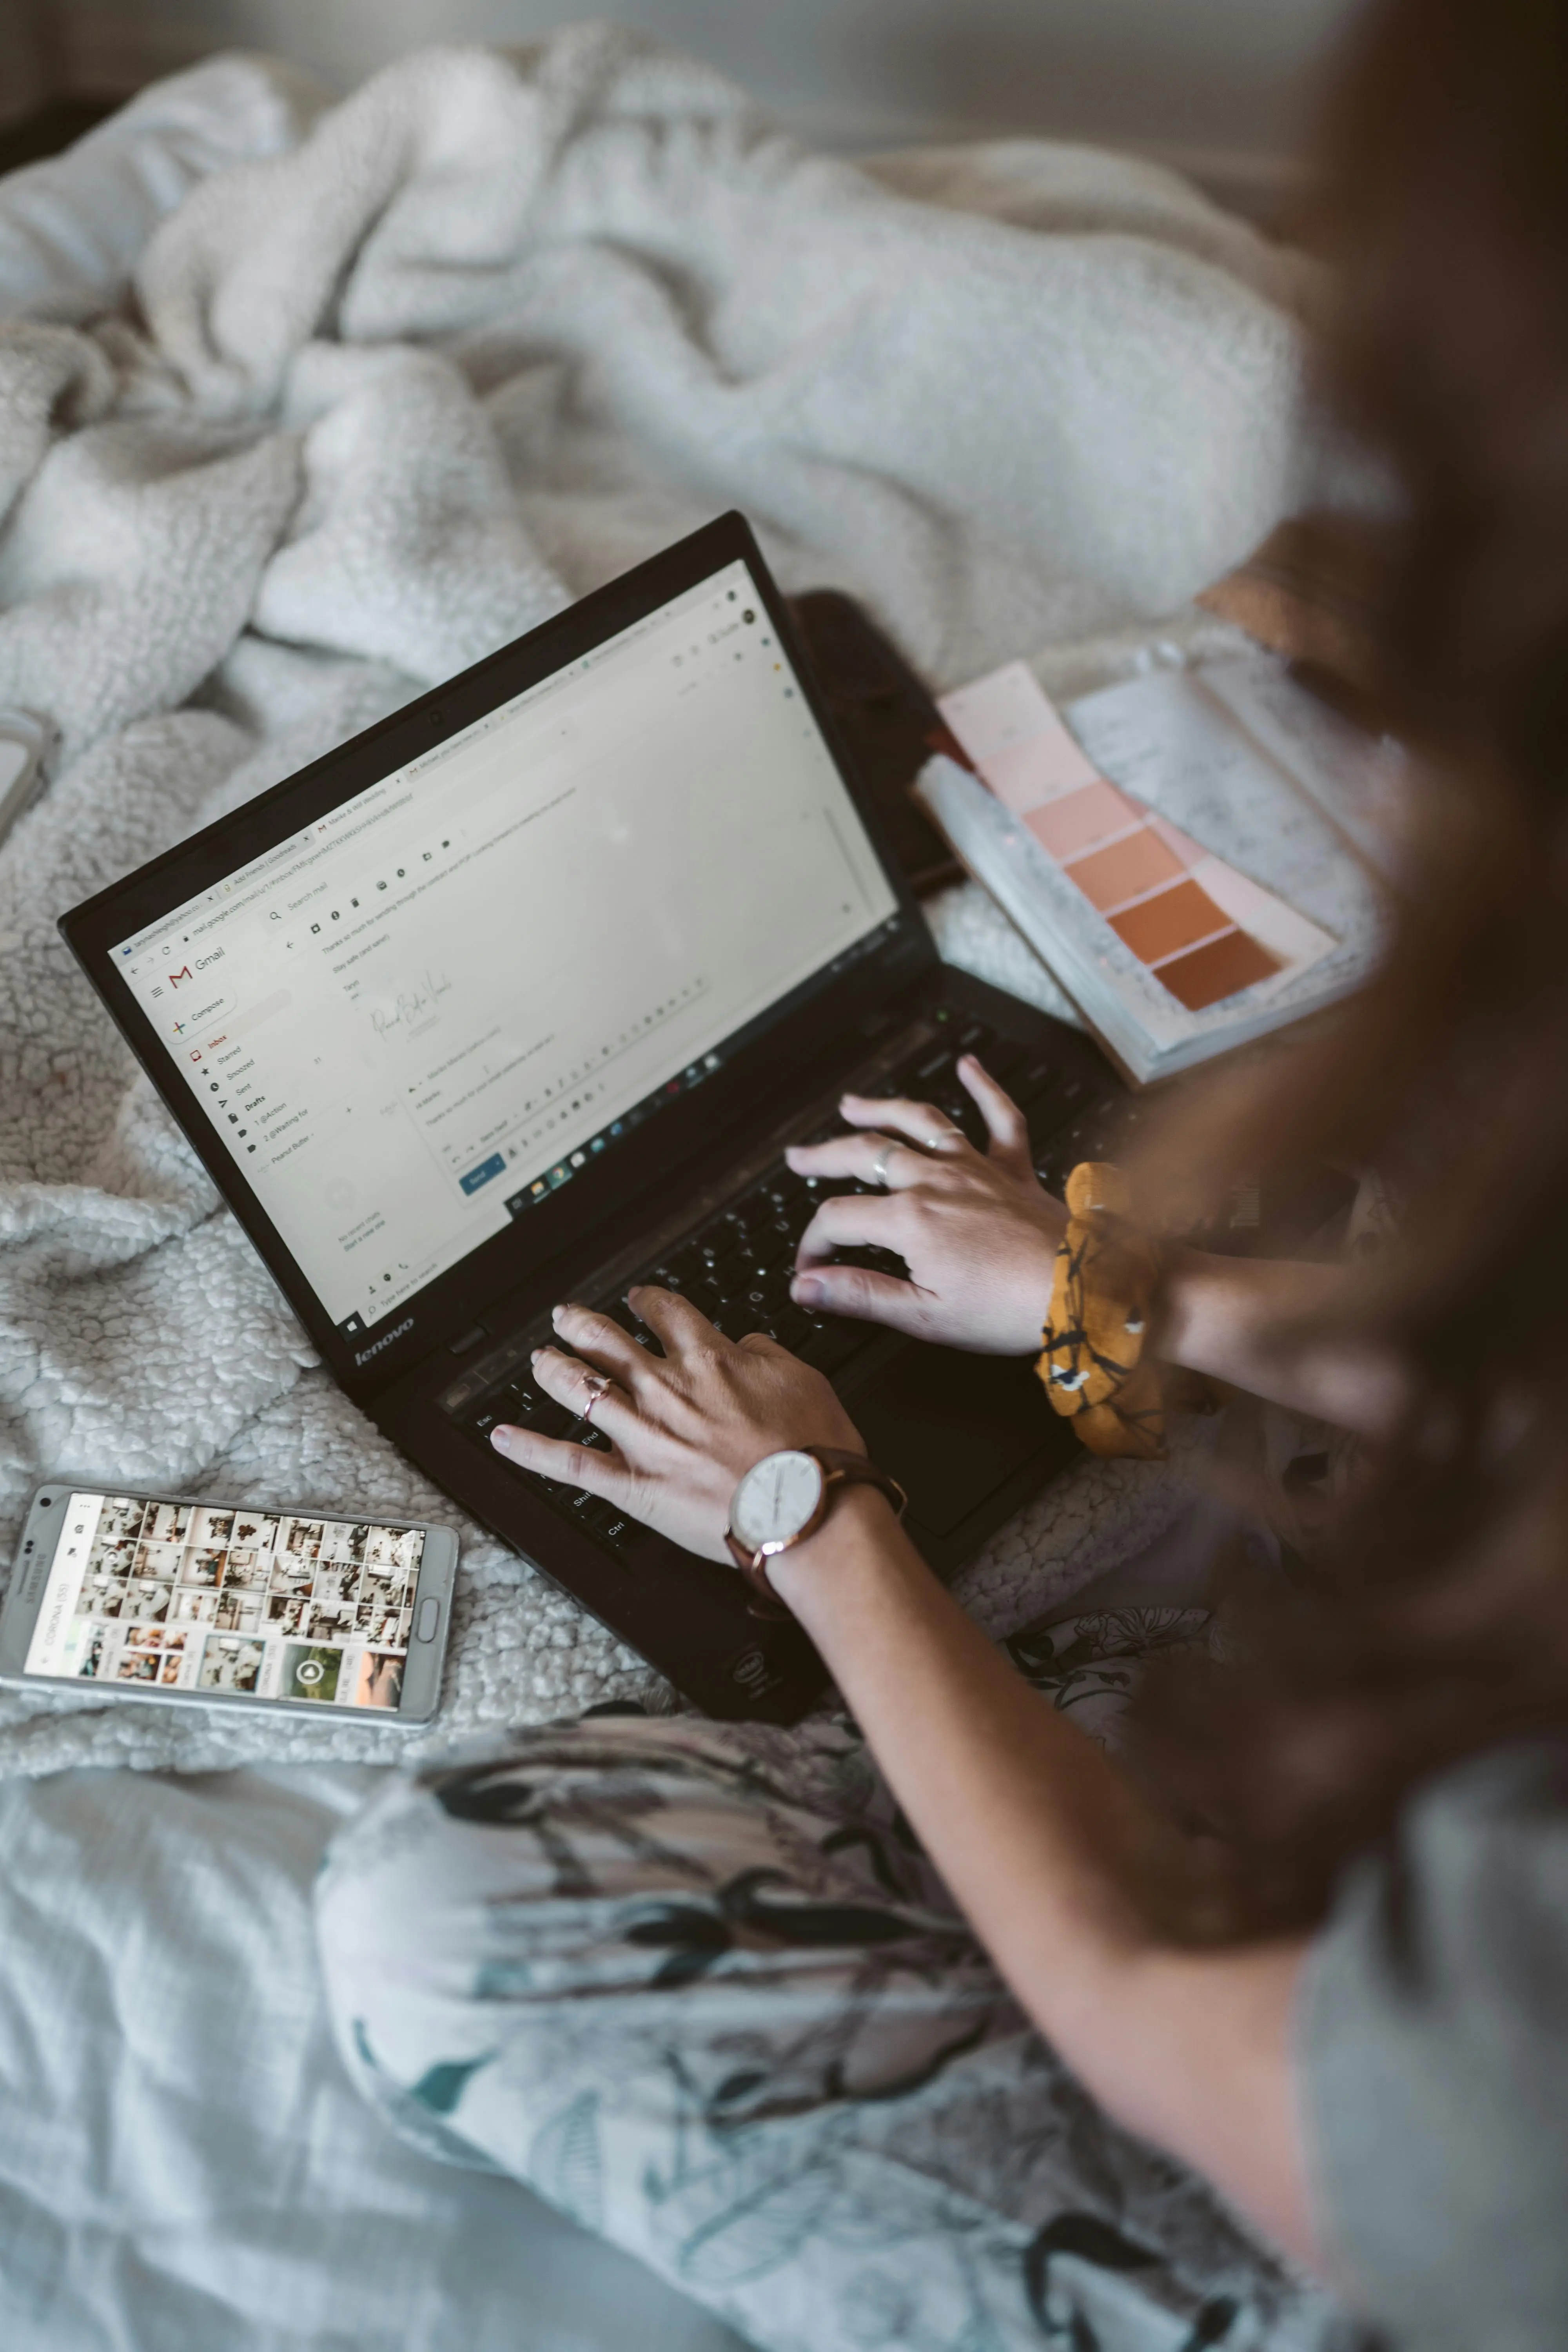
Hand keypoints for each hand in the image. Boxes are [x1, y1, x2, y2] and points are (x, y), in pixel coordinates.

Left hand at [489, 1288, 864, 1562]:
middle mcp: (668, 1390)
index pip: (668, 1315)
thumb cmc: (813, 1451)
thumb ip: (765, 1354)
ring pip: (581, 1390)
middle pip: (609, 1343)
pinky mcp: (632, 1485)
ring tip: (538, 1360)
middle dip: (583, 1325)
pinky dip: (531, 1450)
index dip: (649, 1302)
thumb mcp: (803, 1378)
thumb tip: (745, 1343)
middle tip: (568, 1317)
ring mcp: (645, 1437)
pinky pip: (569, 1464)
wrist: (809, 1509)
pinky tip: (502, 1437)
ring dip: (553, 1370)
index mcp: (711, 1360)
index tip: (641, 1300)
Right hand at [786, 1054, 1065, 1354]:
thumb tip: (806, 1287)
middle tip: (799, 1157)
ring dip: (882, 1110)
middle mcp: (938, 1182)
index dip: (814, 1244)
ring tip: (852, 1104)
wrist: (1080, 1293)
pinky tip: (970, 1065)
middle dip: (825, 1155)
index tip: (811, 1270)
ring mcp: (976, 1169)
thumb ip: (860, 1295)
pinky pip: (1001, 1117)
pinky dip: (986, 1088)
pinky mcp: (1013, 1170)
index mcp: (910, 1220)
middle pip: (867, 1154)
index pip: (839, 1218)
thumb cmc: (1007, 1310)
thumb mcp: (923, 1314)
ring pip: (920, 1124)